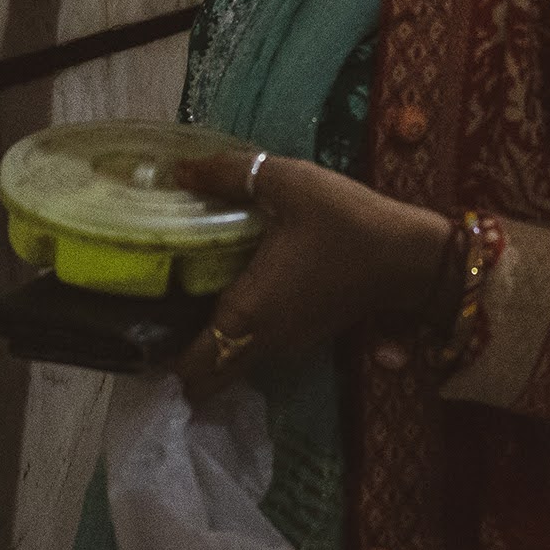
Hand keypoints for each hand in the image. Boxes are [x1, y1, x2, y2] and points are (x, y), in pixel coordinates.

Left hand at [168, 147, 453, 401]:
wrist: (412, 256)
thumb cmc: (348, 223)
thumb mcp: (288, 183)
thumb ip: (229, 174)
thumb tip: (178, 170)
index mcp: (248, 313)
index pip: (191, 370)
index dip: (159, 362)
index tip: (137, 332)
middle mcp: (263, 341)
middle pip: (207, 379)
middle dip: (177, 361)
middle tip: (154, 315)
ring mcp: (287, 345)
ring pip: (233, 365)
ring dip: (209, 349)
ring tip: (185, 302)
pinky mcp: (306, 338)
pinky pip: (256, 351)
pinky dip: (237, 338)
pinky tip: (232, 294)